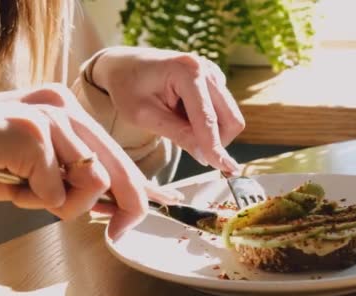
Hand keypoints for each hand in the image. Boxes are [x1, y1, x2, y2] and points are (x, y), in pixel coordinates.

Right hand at [0, 84, 178, 239]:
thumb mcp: (36, 170)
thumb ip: (72, 178)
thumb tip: (113, 205)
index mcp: (66, 109)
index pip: (114, 153)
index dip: (139, 183)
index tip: (160, 204)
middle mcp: (63, 106)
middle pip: (115, 167)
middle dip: (122, 205)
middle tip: (119, 231)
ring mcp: (49, 116)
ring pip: (93, 181)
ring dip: (59, 203)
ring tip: (24, 190)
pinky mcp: (32, 133)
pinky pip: (55, 191)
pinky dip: (30, 200)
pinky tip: (7, 181)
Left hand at [92, 47, 244, 171]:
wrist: (124, 64)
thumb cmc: (127, 86)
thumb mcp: (143, 115)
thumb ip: (177, 134)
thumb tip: (205, 157)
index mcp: (188, 72)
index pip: (208, 119)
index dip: (215, 148)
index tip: (227, 170)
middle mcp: (207, 69)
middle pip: (231, 119)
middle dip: (217, 141)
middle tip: (189, 147)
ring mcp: (214, 73)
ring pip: (230, 117)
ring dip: (210, 132)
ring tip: (178, 123)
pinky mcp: (216, 80)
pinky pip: (223, 111)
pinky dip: (207, 122)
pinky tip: (183, 114)